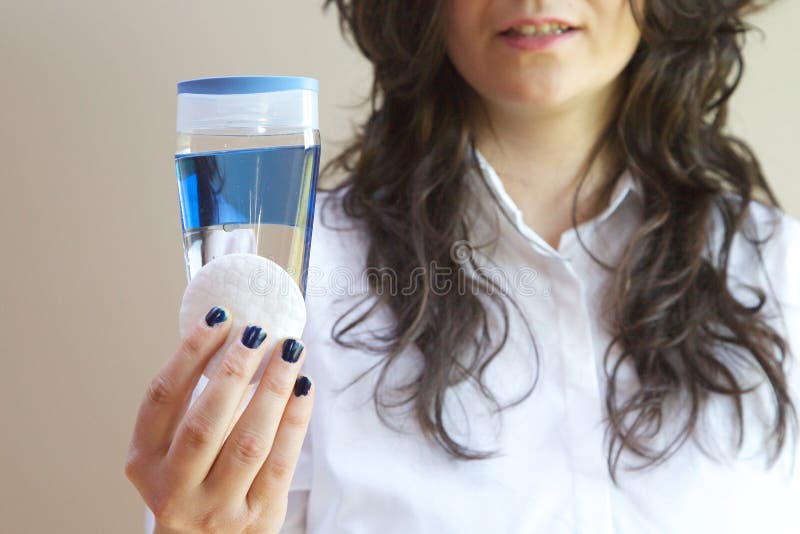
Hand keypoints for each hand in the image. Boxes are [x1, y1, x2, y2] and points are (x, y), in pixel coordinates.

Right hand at [124, 306, 313, 532]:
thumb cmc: (195, 480)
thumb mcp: (173, 449)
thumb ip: (193, 403)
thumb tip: (235, 334)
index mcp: (144, 460)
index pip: (162, 398)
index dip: (190, 353)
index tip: (220, 317)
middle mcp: (174, 487)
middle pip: (204, 422)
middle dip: (235, 371)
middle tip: (258, 332)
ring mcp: (216, 506)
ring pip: (248, 441)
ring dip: (273, 389)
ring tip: (290, 351)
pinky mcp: (258, 516)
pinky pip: (281, 461)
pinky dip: (295, 419)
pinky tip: (304, 387)